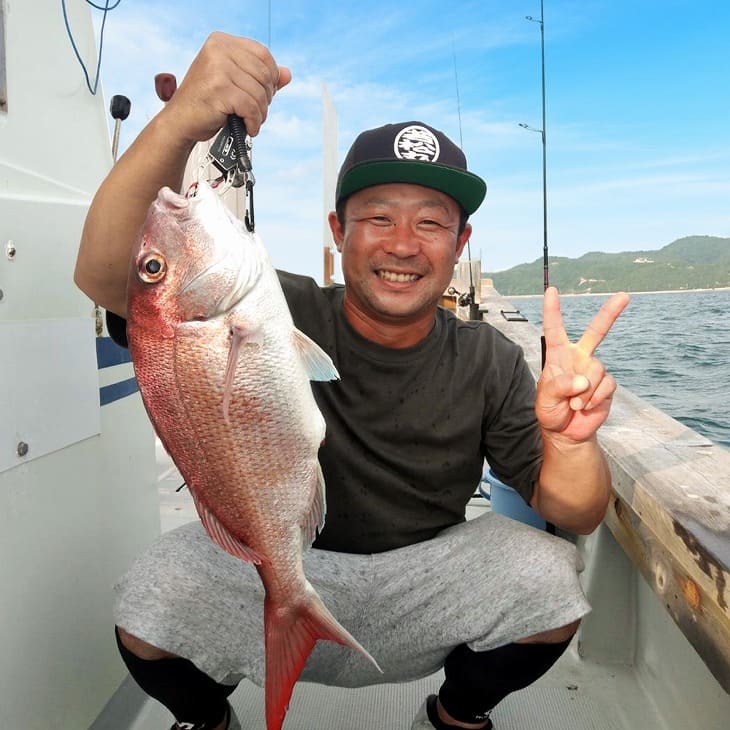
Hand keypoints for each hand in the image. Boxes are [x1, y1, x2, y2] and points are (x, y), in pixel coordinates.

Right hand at [159, 32, 291, 145]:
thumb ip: (259, 76)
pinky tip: (248, 127)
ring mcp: (218, 68)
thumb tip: (287, 74)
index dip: (271, 78)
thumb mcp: (234, 83)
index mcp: (222, 42)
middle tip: (255, 110)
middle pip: (265, 75)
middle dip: (266, 98)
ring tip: (249, 120)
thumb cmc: (206, 103)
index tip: (263, 93)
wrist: (180, 122)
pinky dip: (253, 122)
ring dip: (260, 113)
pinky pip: (251, 107)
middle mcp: (219, 50)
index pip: (264, 55)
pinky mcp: (220, 89)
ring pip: (260, 93)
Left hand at [536, 287, 629, 442]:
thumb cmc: (551, 411)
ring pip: (596, 370)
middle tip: (624, 296)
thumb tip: (582, 380)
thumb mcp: (545, 399)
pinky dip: (594, 399)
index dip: (552, 309)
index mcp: (558, 355)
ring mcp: (594, 371)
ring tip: (574, 404)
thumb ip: (559, 387)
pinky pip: (605, 387)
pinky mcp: (607, 386)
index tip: (551, 290)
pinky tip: (586, 407)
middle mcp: (579, 358)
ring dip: (584, 391)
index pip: (555, 328)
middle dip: (611, 313)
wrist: (567, 432)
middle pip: (597, 332)